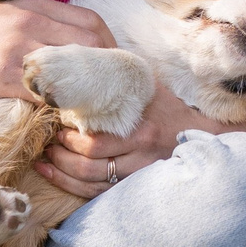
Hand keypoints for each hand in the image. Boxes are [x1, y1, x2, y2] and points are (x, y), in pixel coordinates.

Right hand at [0, 0, 114, 101]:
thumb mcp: (8, 13)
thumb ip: (42, 21)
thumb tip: (77, 43)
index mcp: (33, 7)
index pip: (90, 22)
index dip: (111, 45)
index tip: (115, 65)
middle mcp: (29, 25)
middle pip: (89, 45)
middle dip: (107, 70)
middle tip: (110, 91)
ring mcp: (15, 52)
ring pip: (70, 71)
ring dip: (87, 92)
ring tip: (93, 108)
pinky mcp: (1, 79)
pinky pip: (43, 96)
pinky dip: (58, 108)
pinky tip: (63, 118)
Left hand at [37, 86, 245, 198]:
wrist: (201, 134)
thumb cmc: (166, 105)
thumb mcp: (147, 85)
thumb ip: (119, 75)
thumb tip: (83, 54)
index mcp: (141, 128)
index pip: (96, 139)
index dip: (68, 135)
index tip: (52, 122)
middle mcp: (139, 154)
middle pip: (89, 162)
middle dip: (60, 153)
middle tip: (45, 140)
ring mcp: (137, 173)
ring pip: (90, 181)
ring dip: (60, 171)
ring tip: (44, 158)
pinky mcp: (132, 185)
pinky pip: (96, 193)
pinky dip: (70, 186)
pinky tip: (51, 174)